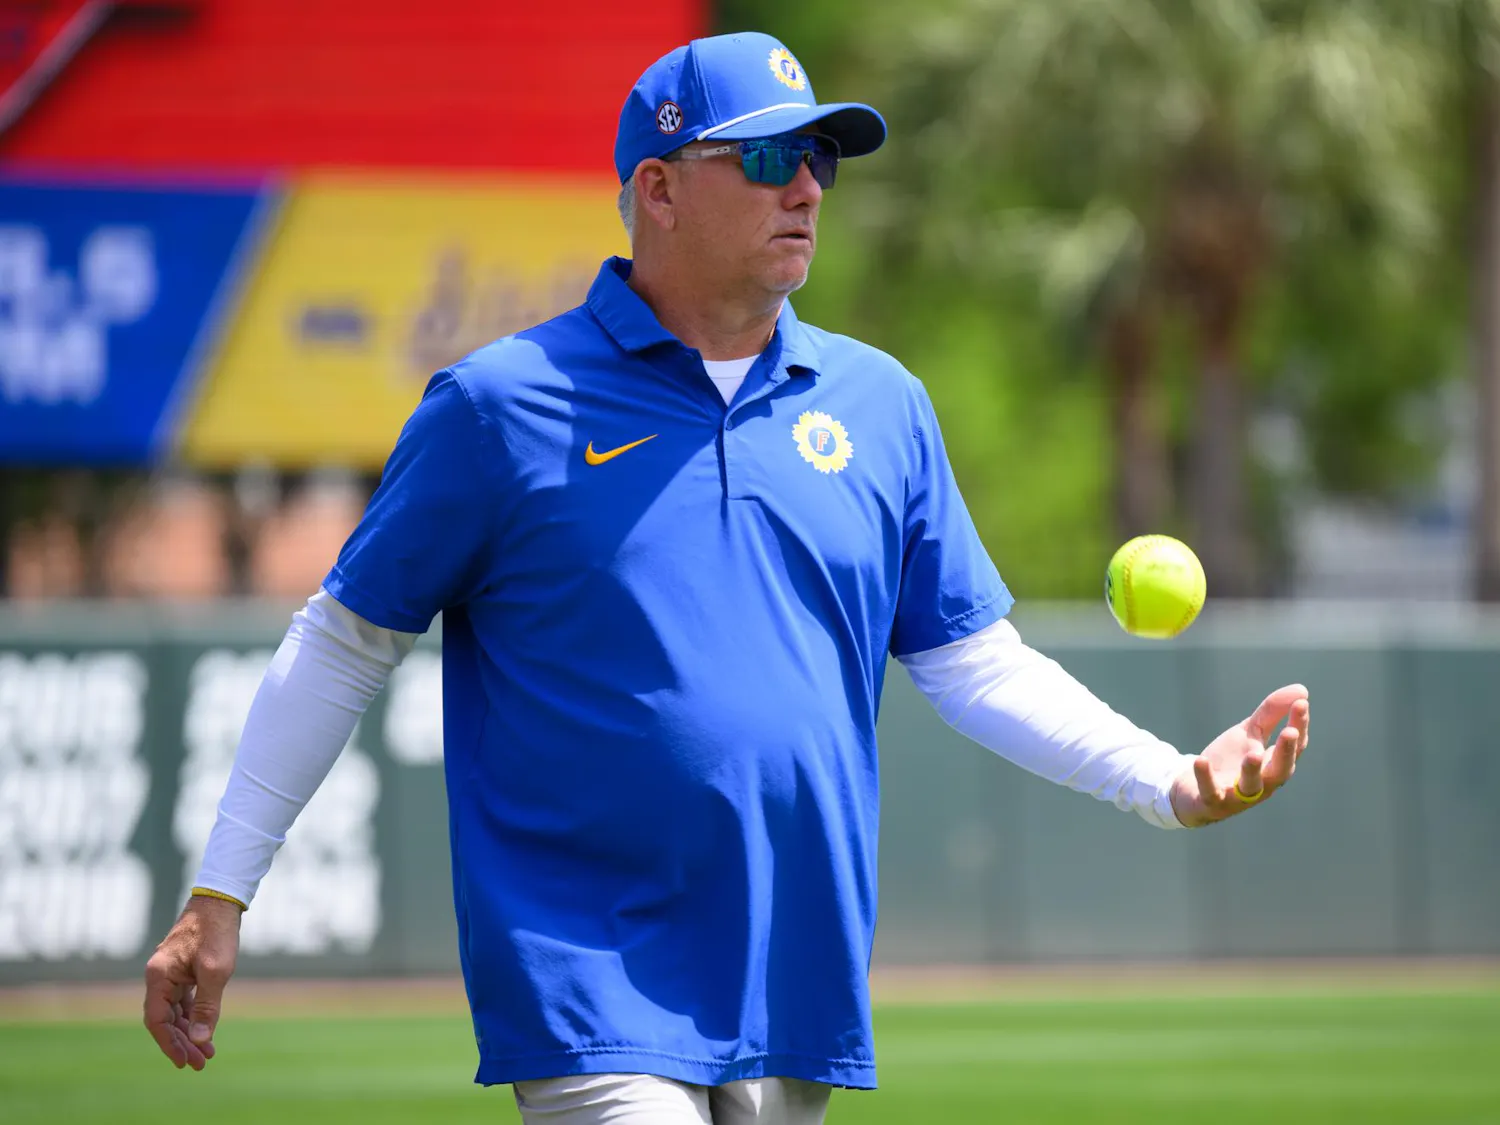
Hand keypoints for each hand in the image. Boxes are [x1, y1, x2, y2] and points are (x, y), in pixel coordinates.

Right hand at [143, 896, 241, 1069]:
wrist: (220, 901)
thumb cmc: (217, 932)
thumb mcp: (216, 972)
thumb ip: (206, 1006)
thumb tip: (198, 1039)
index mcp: (158, 977)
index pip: (157, 1021)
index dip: (169, 1044)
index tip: (183, 1062)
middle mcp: (158, 976)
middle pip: (164, 1020)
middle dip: (181, 1043)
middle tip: (200, 1063)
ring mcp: (169, 973)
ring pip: (174, 1011)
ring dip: (188, 1032)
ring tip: (206, 1053)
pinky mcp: (181, 970)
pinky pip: (182, 1000)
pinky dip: (193, 1015)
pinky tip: (204, 1029)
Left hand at [1169, 684, 1309, 827]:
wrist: (1194, 789)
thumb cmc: (1231, 760)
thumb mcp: (1250, 733)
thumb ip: (1272, 713)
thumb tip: (1302, 690)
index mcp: (1274, 764)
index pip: (1293, 746)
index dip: (1299, 725)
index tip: (1302, 703)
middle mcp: (1262, 783)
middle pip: (1280, 770)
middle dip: (1286, 752)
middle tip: (1291, 732)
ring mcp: (1238, 795)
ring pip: (1250, 786)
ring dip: (1252, 770)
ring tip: (1253, 755)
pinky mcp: (1212, 802)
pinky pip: (1211, 793)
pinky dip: (1206, 778)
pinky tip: (1202, 760)